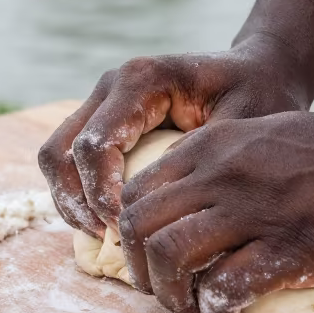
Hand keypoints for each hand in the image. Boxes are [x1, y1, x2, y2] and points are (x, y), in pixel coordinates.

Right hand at [38, 33, 313, 243]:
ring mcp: (101, 102)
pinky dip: (78, 195)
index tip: (127, 231)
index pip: (96, 146)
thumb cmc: (258, 96)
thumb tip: (164, 207)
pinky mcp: (102, 120)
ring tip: (104, 237)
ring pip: (55, 158)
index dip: (103, 196)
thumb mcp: (245, 125)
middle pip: (60, 152)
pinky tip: (107, 225)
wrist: (258, 71)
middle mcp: (111, 86)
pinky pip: (70, 162)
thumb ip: (205, 159)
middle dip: (77, 203)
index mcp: (141, 80)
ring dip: (71, 202)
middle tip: (110, 240)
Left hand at [117, 109, 313, 312]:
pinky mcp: (292, 247)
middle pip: (138, 224)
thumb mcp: (268, 135)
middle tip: (161, 292)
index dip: (127, 232)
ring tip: (191, 311)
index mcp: (214, 144)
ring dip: (170, 296)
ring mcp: (256, 208)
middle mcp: (224, 171)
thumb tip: (184, 197)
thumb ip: (222, 158)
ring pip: (169, 255)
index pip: (135, 190)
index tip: (145, 258)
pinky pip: (226, 288)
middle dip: (138, 269)